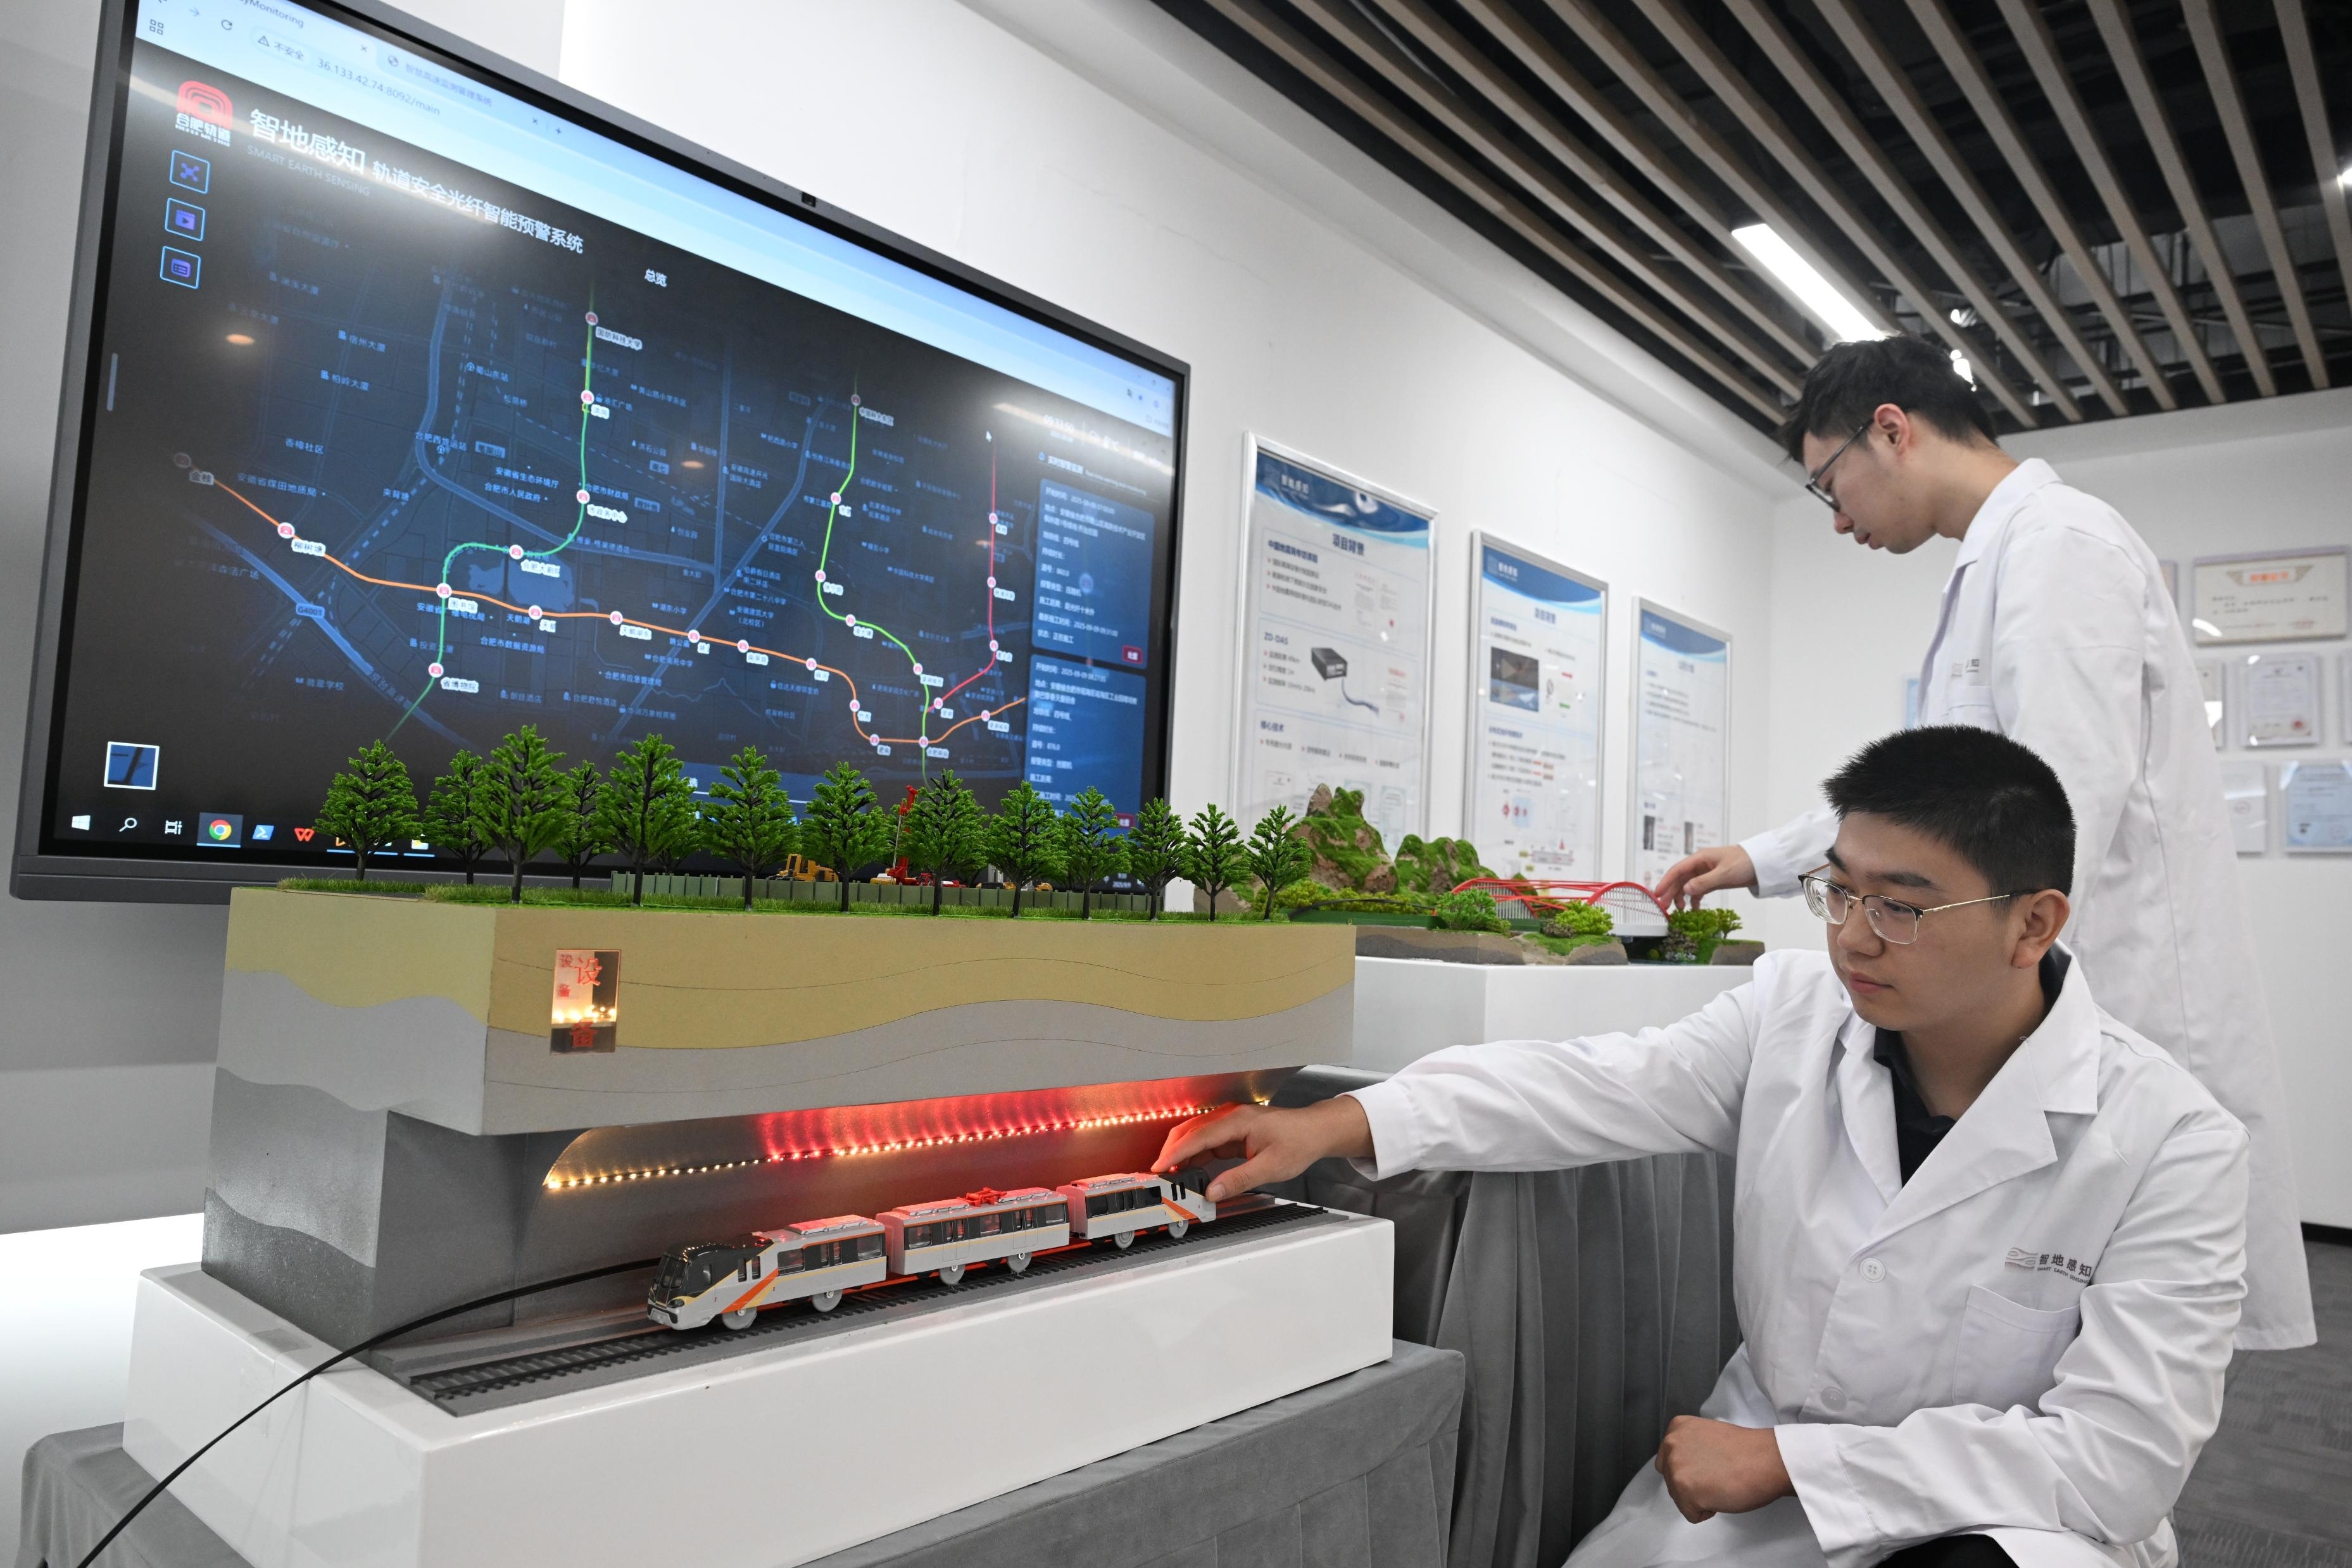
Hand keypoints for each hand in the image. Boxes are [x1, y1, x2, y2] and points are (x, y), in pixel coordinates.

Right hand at [1151, 1098, 1373, 1200]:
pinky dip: (1195, 1155)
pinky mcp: (1234, 1132)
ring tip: (1170, 1175)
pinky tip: (1189, 1169)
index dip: (1177, 1153)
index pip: (1199, 1137)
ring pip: (1196, 1136)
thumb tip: (1212, 1192)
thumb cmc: (1299, 1142)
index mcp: (1238, 1121)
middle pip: (1191, 1132)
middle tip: (1160, 1174)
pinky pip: (1207, 1142)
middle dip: (1172, 1151)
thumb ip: (1239, 1180)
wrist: (1316, 1131)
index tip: (1160, 1167)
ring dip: (1182, 1153)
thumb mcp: (1270, 1167)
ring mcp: (1231, 1123)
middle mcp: (1231, 1117)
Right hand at [1652, 844, 1756, 908]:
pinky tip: (1694, 908)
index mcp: (1699, 858)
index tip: (1656, 894)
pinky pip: (1698, 889)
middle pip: (1680, 879)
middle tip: (1663, 907)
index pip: (1677, 870)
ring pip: (1687, 885)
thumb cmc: (1744, 863)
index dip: (1665, 882)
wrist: (1761, 863)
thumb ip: (1704, 882)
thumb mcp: (1724, 874)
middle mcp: (1700, 865)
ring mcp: (1705, 872)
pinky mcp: (1712, 879)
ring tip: (1680, 910)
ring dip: (1681, 897)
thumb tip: (1685, 890)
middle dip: (1671, 892)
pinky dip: (1694, 899)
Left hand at [1653, 1416, 1792, 1523]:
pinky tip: (1722, 1495)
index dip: (1692, 1469)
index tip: (1711, 1466)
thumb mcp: (1707, 1436)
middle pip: (1672, 1479)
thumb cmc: (1746, 1451)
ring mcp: (1675, 1468)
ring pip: (1680, 1497)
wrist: (1765, 1460)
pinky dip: (1707, 1512)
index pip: (1669, 1460)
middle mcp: (1671, 1445)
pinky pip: (1691, 1514)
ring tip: (1721, 1483)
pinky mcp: (1685, 1491)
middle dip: (1692, 1484)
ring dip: (1700, 1497)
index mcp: (1677, 1428)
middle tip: (1717, 1476)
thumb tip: (1688, 1465)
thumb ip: (1691, 1447)